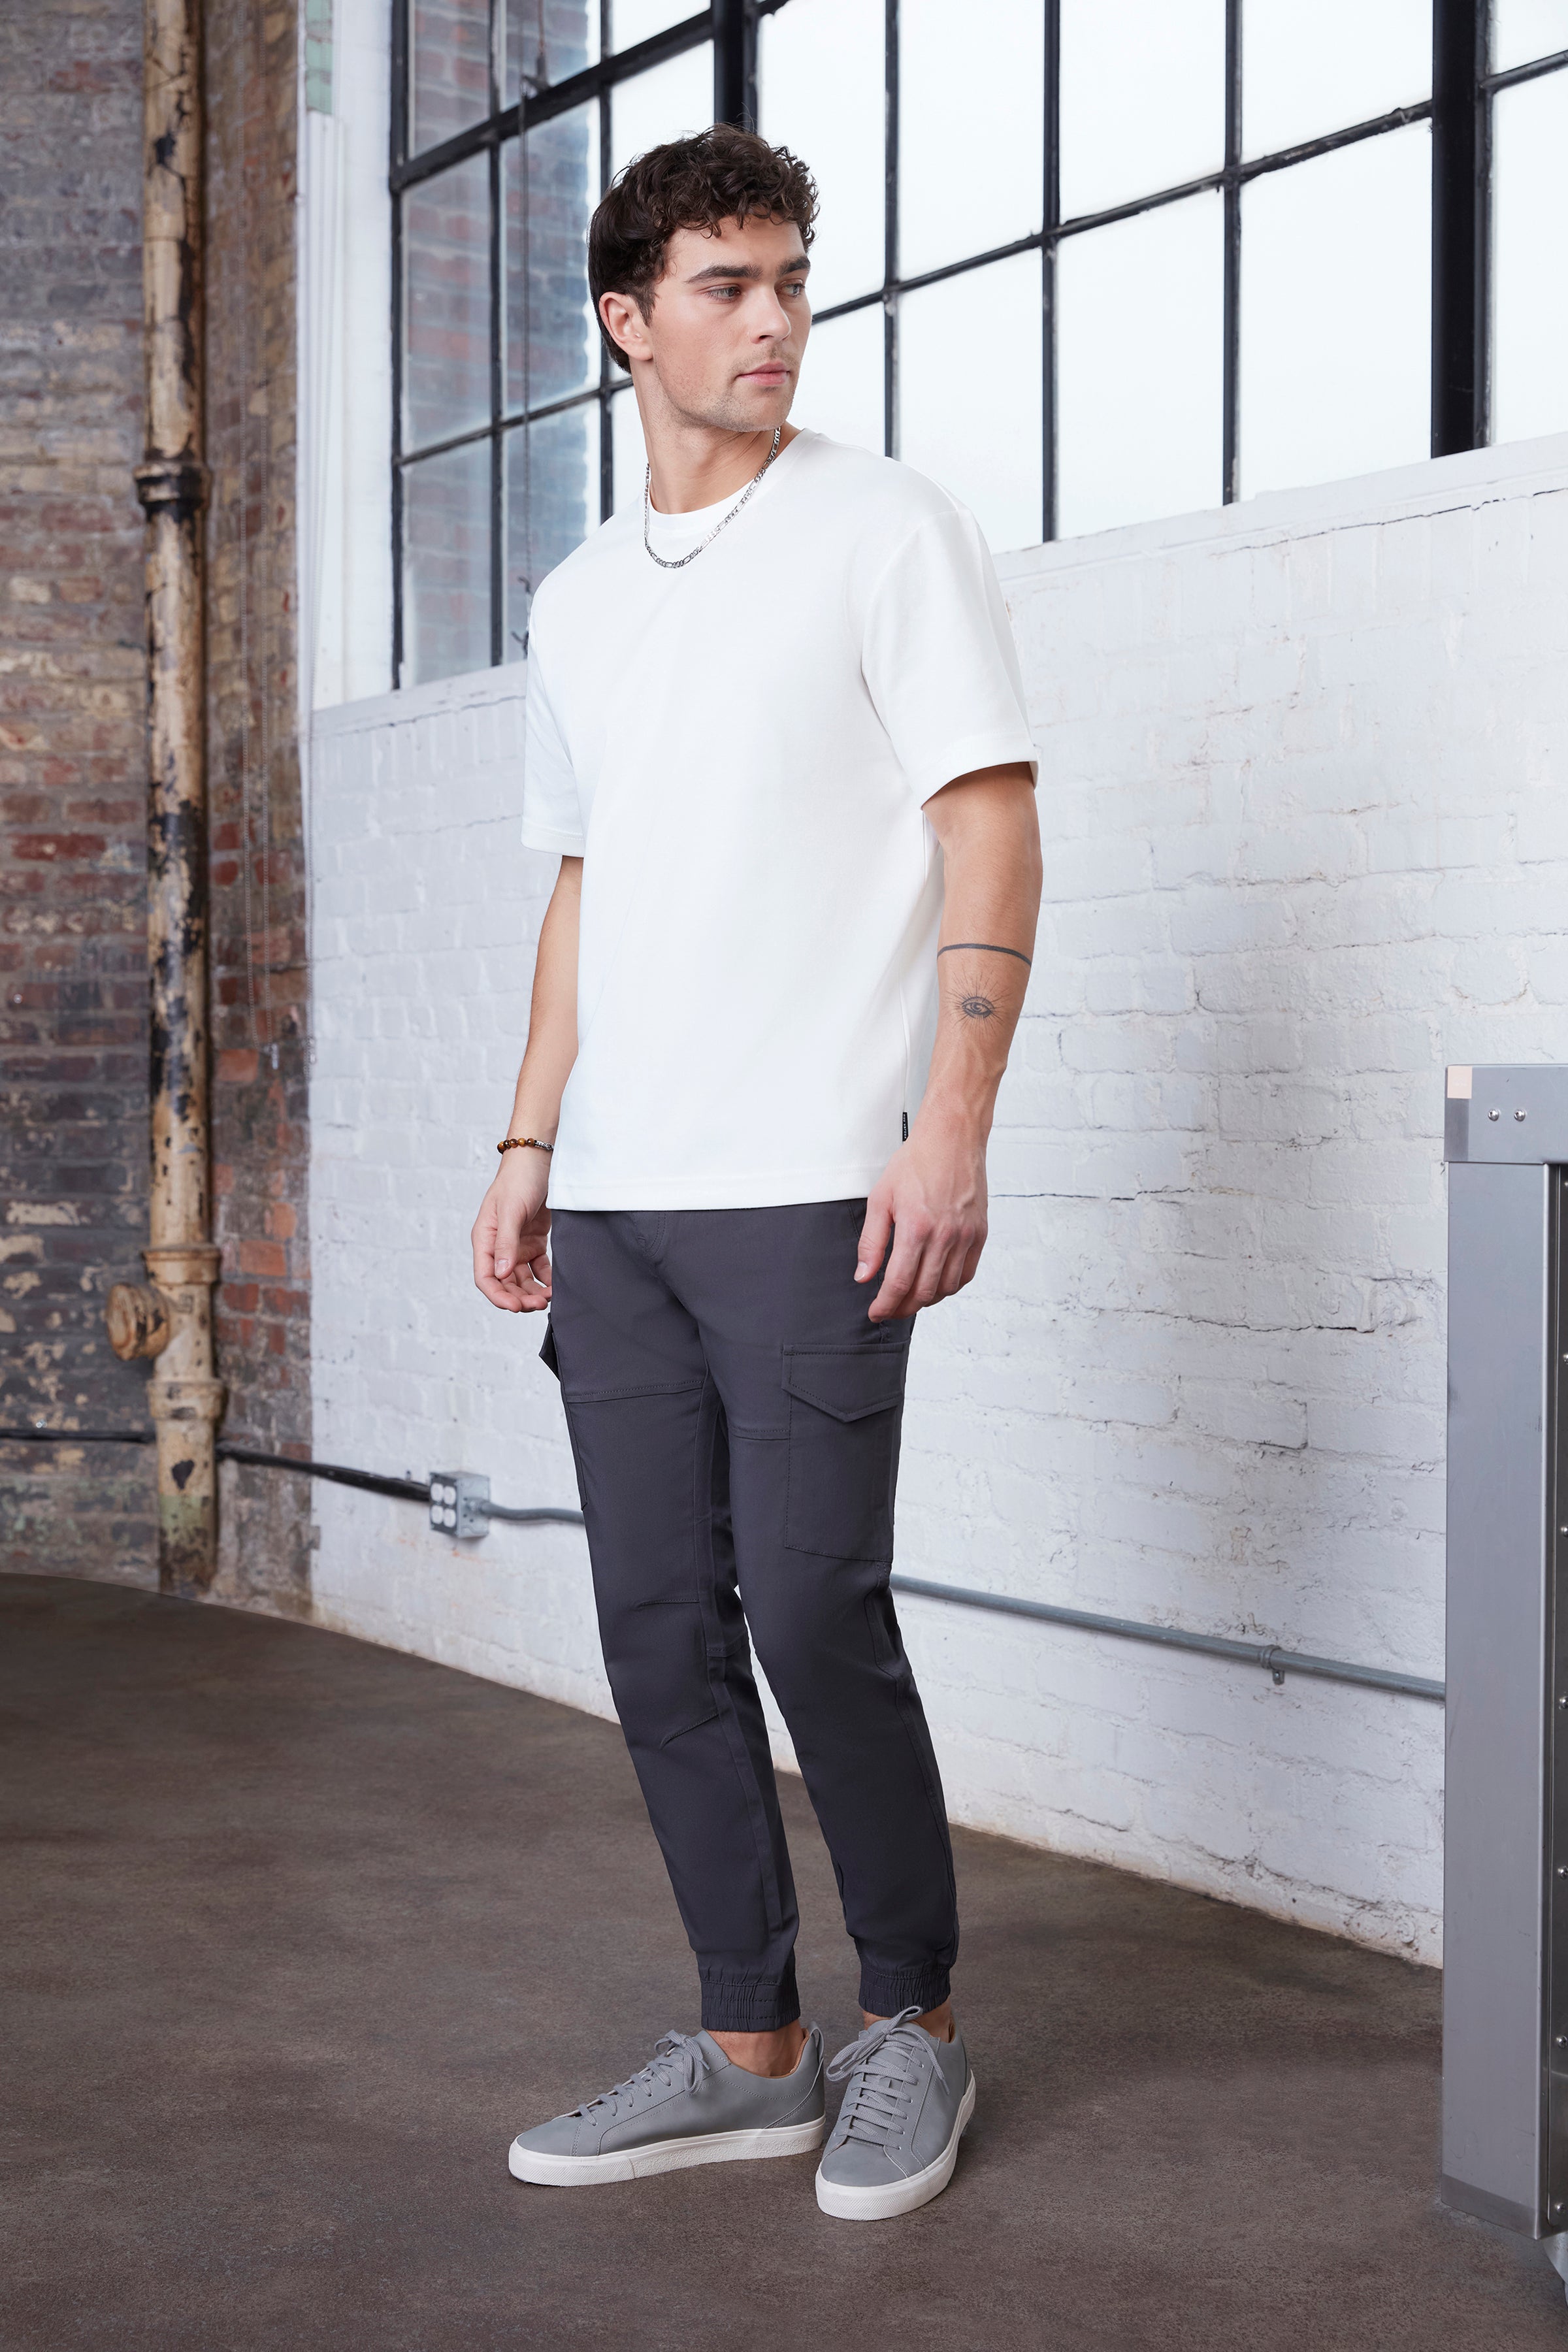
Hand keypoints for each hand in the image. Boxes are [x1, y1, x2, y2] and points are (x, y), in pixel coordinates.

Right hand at [472, 1149, 552, 1312]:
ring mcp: (516, 1245)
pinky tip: (556, 1286)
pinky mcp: (534, 1242)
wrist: (540, 1160)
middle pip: (504, 1283)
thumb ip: (505, 1243)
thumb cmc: (519, 1180)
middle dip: (519, 1297)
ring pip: (522, 1279)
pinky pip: (539, 1269)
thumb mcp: (511, 1210)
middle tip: (539, 1305)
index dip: (498, 1296)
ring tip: (549, 1299)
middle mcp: (498, 1246)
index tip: (515, 1307)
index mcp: (484, 1239)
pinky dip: (546, 1280)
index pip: (485, 1277)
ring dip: (533, 1292)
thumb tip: (501, 1274)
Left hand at [855, 1121, 987, 1321]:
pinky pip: (966, 1274)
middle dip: (902, 1307)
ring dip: (926, 1300)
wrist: (952, 1139)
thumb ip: (871, 1242)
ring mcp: (965, 1237)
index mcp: (916, 1228)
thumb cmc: (917, 1162)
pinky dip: (950, 1287)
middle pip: (923, 1292)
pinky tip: (936, 1284)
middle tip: (890, 1308)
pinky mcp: (979, 1234)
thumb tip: (864, 1275)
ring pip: (946, 1288)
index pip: (899, 1283)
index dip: (886, 1304)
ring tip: (911, 1297)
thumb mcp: (881, 1199)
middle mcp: (944, 1236)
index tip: (876, 1312)